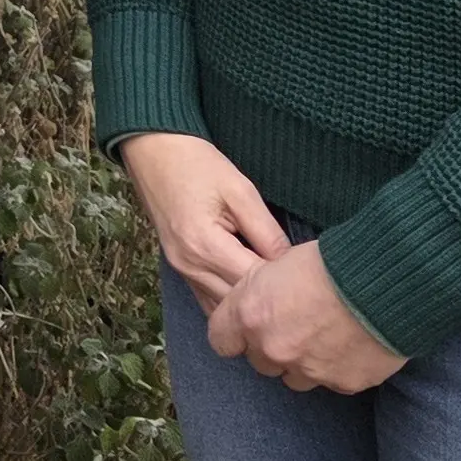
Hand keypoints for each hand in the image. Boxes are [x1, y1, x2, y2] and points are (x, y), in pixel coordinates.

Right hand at [118, 133, 289, 310]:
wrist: (153, 152)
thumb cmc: (198, 165)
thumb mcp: (240, 190)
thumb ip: (267, 231)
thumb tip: (292, 265)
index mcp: (204, 245)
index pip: (254, 282)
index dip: (283, 284)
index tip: (306, 277)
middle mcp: (190, 265)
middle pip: (238, 303)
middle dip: (269, 300)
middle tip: (301, 291)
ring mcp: (182, 271)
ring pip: (223, 309)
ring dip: (250, 306)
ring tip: (281, 298)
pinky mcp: (181, 270)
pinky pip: (209, 301)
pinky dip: (231, 305)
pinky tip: (252, 300)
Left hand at [203, 241, 406, 392]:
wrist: (386, 282)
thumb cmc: (332, 261)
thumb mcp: (278, 263)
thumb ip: (258, 293)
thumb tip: (258, 305)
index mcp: (250, 316)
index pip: (221, 341)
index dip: (234, 333)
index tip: (246, 326)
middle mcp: (274, 349)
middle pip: (260, 362)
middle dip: (273, 347)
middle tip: (297, 325)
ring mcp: (309, 370)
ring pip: (296, 377)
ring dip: (304, 362)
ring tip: (326, 335)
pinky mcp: (344, 382)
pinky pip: (333, 381)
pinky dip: (340, 367)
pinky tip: (353, 344)